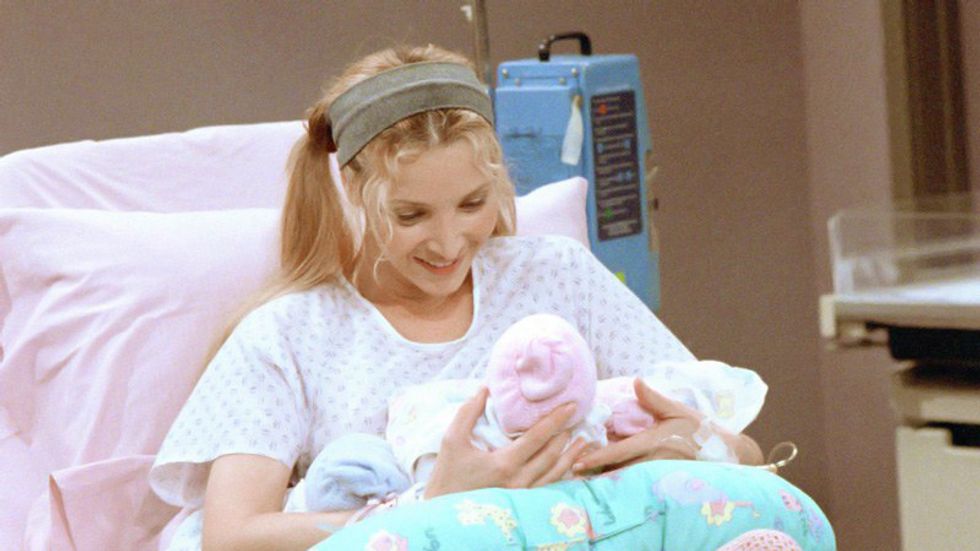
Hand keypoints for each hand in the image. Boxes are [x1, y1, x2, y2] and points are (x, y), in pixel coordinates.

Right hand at [424, 387, 591, 498]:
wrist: (442, 511)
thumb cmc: (447, 474)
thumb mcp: (452, 439)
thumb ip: (469, 412)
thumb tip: (486, 388)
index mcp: (504, 464)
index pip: (538, 438)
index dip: (556, 420)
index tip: (570, 405)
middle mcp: (518, 482)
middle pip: (552, 455)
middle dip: (566, 434)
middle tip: (577, 416)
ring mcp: (522, 495)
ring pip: (555, 473)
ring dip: (571, 455)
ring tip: (584, 440)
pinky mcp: (522, 503)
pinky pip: (548, 486)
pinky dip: (562, 473)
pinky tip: (569, 464)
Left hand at [572, 378, 707, 473]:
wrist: (724, 452)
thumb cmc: (698, 428)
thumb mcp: (677, 410)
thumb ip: (654, 399)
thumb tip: (637, 381)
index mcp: (654, 442)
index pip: (620, 452)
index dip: (597, 457)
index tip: (577, 462)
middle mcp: (654, 461)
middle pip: (618, 471)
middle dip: (595, 474)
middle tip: (570, 474)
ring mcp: (658, 474)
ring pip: (626, 480)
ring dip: (605, 480)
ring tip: (582, 481)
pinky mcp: (662, 481)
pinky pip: (637, 483)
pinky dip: (621, 483)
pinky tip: (606, 485)